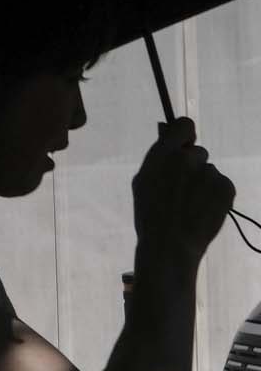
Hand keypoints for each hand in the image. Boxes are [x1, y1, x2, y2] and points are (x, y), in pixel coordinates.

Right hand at [133, 118, 235, 269]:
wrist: (171, 245)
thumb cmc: (150, 215)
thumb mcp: (143, 183)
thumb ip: (159, 161)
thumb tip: (172, 144)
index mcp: (162, 154)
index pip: (184, 125)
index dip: (185, 135)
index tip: (183, 146)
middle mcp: (187, 158)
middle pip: (197, 152)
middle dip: (192, 166)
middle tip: (182, 189)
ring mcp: (209, 172)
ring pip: (209, 171)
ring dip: (203, 183)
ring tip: (191, 205)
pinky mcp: (226, 187)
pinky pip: (221, 184)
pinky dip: (215, 195)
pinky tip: (203, 210)